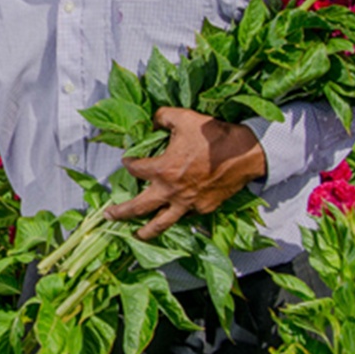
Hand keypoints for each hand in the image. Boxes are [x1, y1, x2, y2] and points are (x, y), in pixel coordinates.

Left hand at [104, 107, 266, 239]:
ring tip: (135, 235)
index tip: (126, 161)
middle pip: (139, 207)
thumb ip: (162, 117)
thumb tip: (152, 120)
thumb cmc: (213, 135)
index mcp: (162, 170)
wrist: (245, 153)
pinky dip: (177, 217)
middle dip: (121, 213)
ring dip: (146, 231)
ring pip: (162, 223)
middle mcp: (171, 191)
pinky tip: (172, 217)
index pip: (135, 170)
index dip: (128, 163)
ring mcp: (188, 203)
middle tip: (109, 216)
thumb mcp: (183, 118)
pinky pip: (186, 216)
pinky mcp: (204, 208)